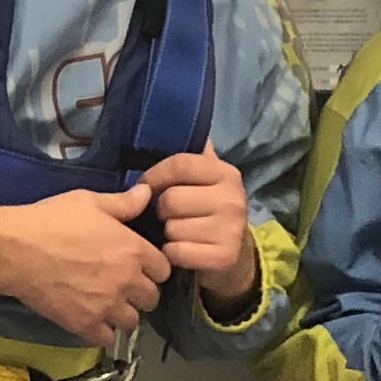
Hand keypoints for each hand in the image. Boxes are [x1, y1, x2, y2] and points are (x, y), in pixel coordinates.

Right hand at [0, 185, 168, 346]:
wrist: (14, 249)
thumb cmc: (52, 220)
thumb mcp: (89, 201)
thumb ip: (124, 203)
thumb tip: (147, 194)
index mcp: (134, 250)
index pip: (164, 269)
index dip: (152, 267)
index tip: (139, 265)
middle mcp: (127, 281)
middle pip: (152, 298)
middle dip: (141, 292)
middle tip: (123, 285)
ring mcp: (107, 306)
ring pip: (133, 321)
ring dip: (123, 313)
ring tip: (108, 304)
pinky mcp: (85, 325)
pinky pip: (108, 338)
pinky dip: (103, 331)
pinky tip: (92, 318)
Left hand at [139, 147, 262, 316]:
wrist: (235, 256)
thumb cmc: (208, 213)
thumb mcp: (204, 181)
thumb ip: (189, 159)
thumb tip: (168, 124)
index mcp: (226, 173)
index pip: (180, 164)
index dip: (154, 176)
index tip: (145, 188)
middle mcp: (233, 198)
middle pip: (170, 200)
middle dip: (161, 211)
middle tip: (168, 217)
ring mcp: (231, 229)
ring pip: (172, 228)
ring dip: (167, 234)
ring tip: (177, 234)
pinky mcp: (225, 256)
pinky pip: (177, 252)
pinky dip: (172, 254)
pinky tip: (181, 251)